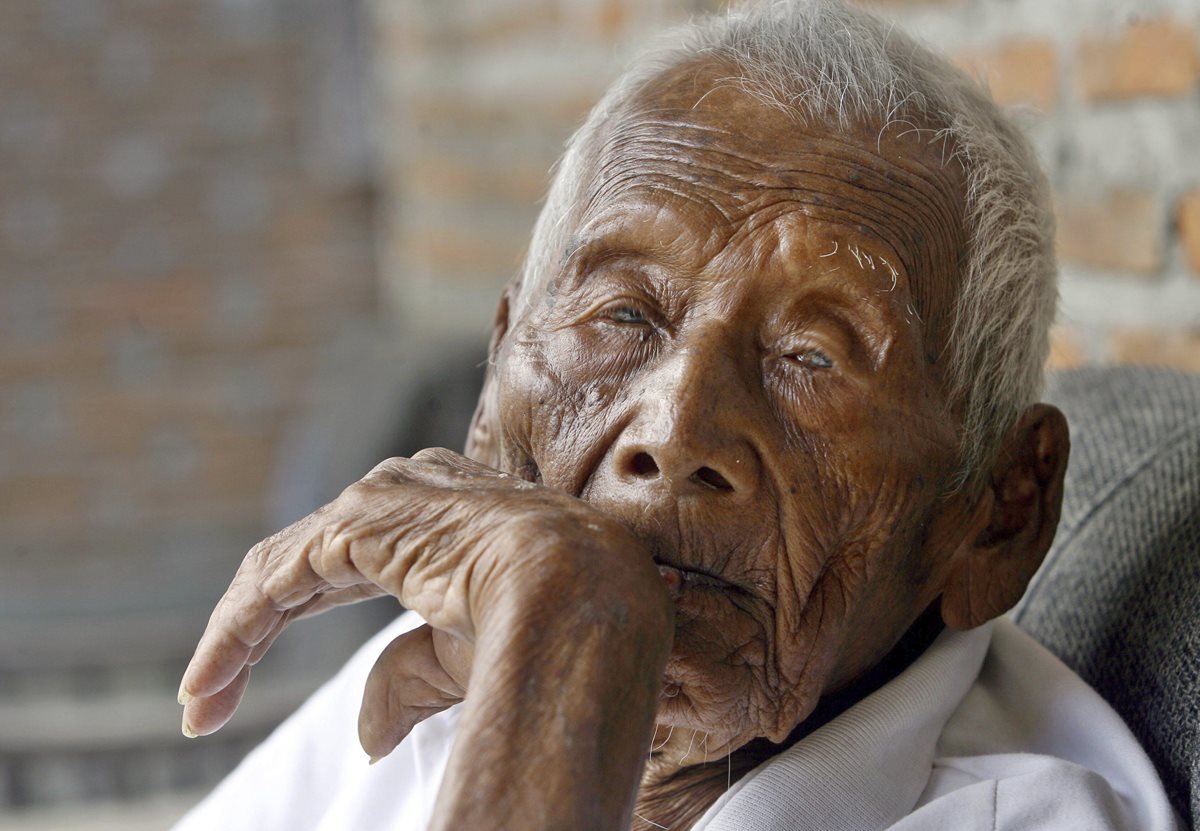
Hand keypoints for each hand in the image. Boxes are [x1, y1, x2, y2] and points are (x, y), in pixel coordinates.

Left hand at [178, 448, 673, 829]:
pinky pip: (275, 582)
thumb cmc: (547, 625)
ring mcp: (378, 500)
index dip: (295, 616)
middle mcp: (405, 492)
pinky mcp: (355, 523)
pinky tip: (210, 683)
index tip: (254, 678)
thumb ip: (406, 677)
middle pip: (302, 566)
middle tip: (207, 701)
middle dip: (251, 634)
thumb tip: (366, 737)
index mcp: (441, 513)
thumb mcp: (466, 657)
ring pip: (279, 572)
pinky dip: (234, 634)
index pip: (345, 562)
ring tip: (200, 706)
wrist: (583, 595)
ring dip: (232, 642)